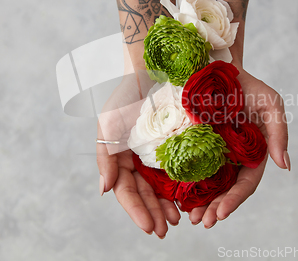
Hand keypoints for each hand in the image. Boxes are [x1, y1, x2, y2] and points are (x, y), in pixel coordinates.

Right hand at [96, 72, 180, 238]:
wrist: (152, 68)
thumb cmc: (126, 96)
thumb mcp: (109, 126)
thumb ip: (105, 158)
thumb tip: (104, 191)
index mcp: (122, 159)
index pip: (127, 191)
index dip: (137, 211)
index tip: (149, 228)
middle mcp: (140, 160)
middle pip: (146, 194)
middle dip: (154, 213)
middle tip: (167, 229)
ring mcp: (159, 153)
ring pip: (163, 186)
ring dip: (169, 205)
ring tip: (180, 219)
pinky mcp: (179, 144)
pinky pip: (182, 169)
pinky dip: (185, 185)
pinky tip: (193, 197)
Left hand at [187, 66, 289, 227]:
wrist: (217, 68)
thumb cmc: (248, 86)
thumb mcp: (270, 104)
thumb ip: (279, 133)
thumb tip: (285, 166)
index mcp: (253, 154)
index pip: (246, 183)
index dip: (234, 200)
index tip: (220, 213)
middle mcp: (232, 157)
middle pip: (224, 190)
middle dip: (215, 209)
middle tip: (201, 222)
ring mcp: (212, 152)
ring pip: (207, 185)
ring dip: (199, 204)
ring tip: (189, 218)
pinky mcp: (193, 145)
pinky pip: (188, 168)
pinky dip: (184, 185)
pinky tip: (175, 197)